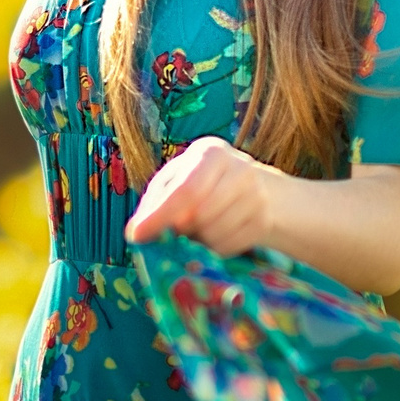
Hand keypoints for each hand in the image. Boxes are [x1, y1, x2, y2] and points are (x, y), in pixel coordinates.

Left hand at [123, 136, 279, 257]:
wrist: (257, 190)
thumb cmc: (205, 183)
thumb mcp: (177, 180)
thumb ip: (154, 203)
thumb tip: (134, 232)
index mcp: (211, 152)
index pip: (185, 189)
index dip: (160, 215)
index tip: (136, 236)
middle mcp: (239, 169)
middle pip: (200, 215)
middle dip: (182, 229)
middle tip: (178, 228)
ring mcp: (257, 196)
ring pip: (215, 235)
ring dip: (199, 240)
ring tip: (200, 228)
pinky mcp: (264, 221)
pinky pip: (230, 247)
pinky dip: (216, 248)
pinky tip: (216, 234)